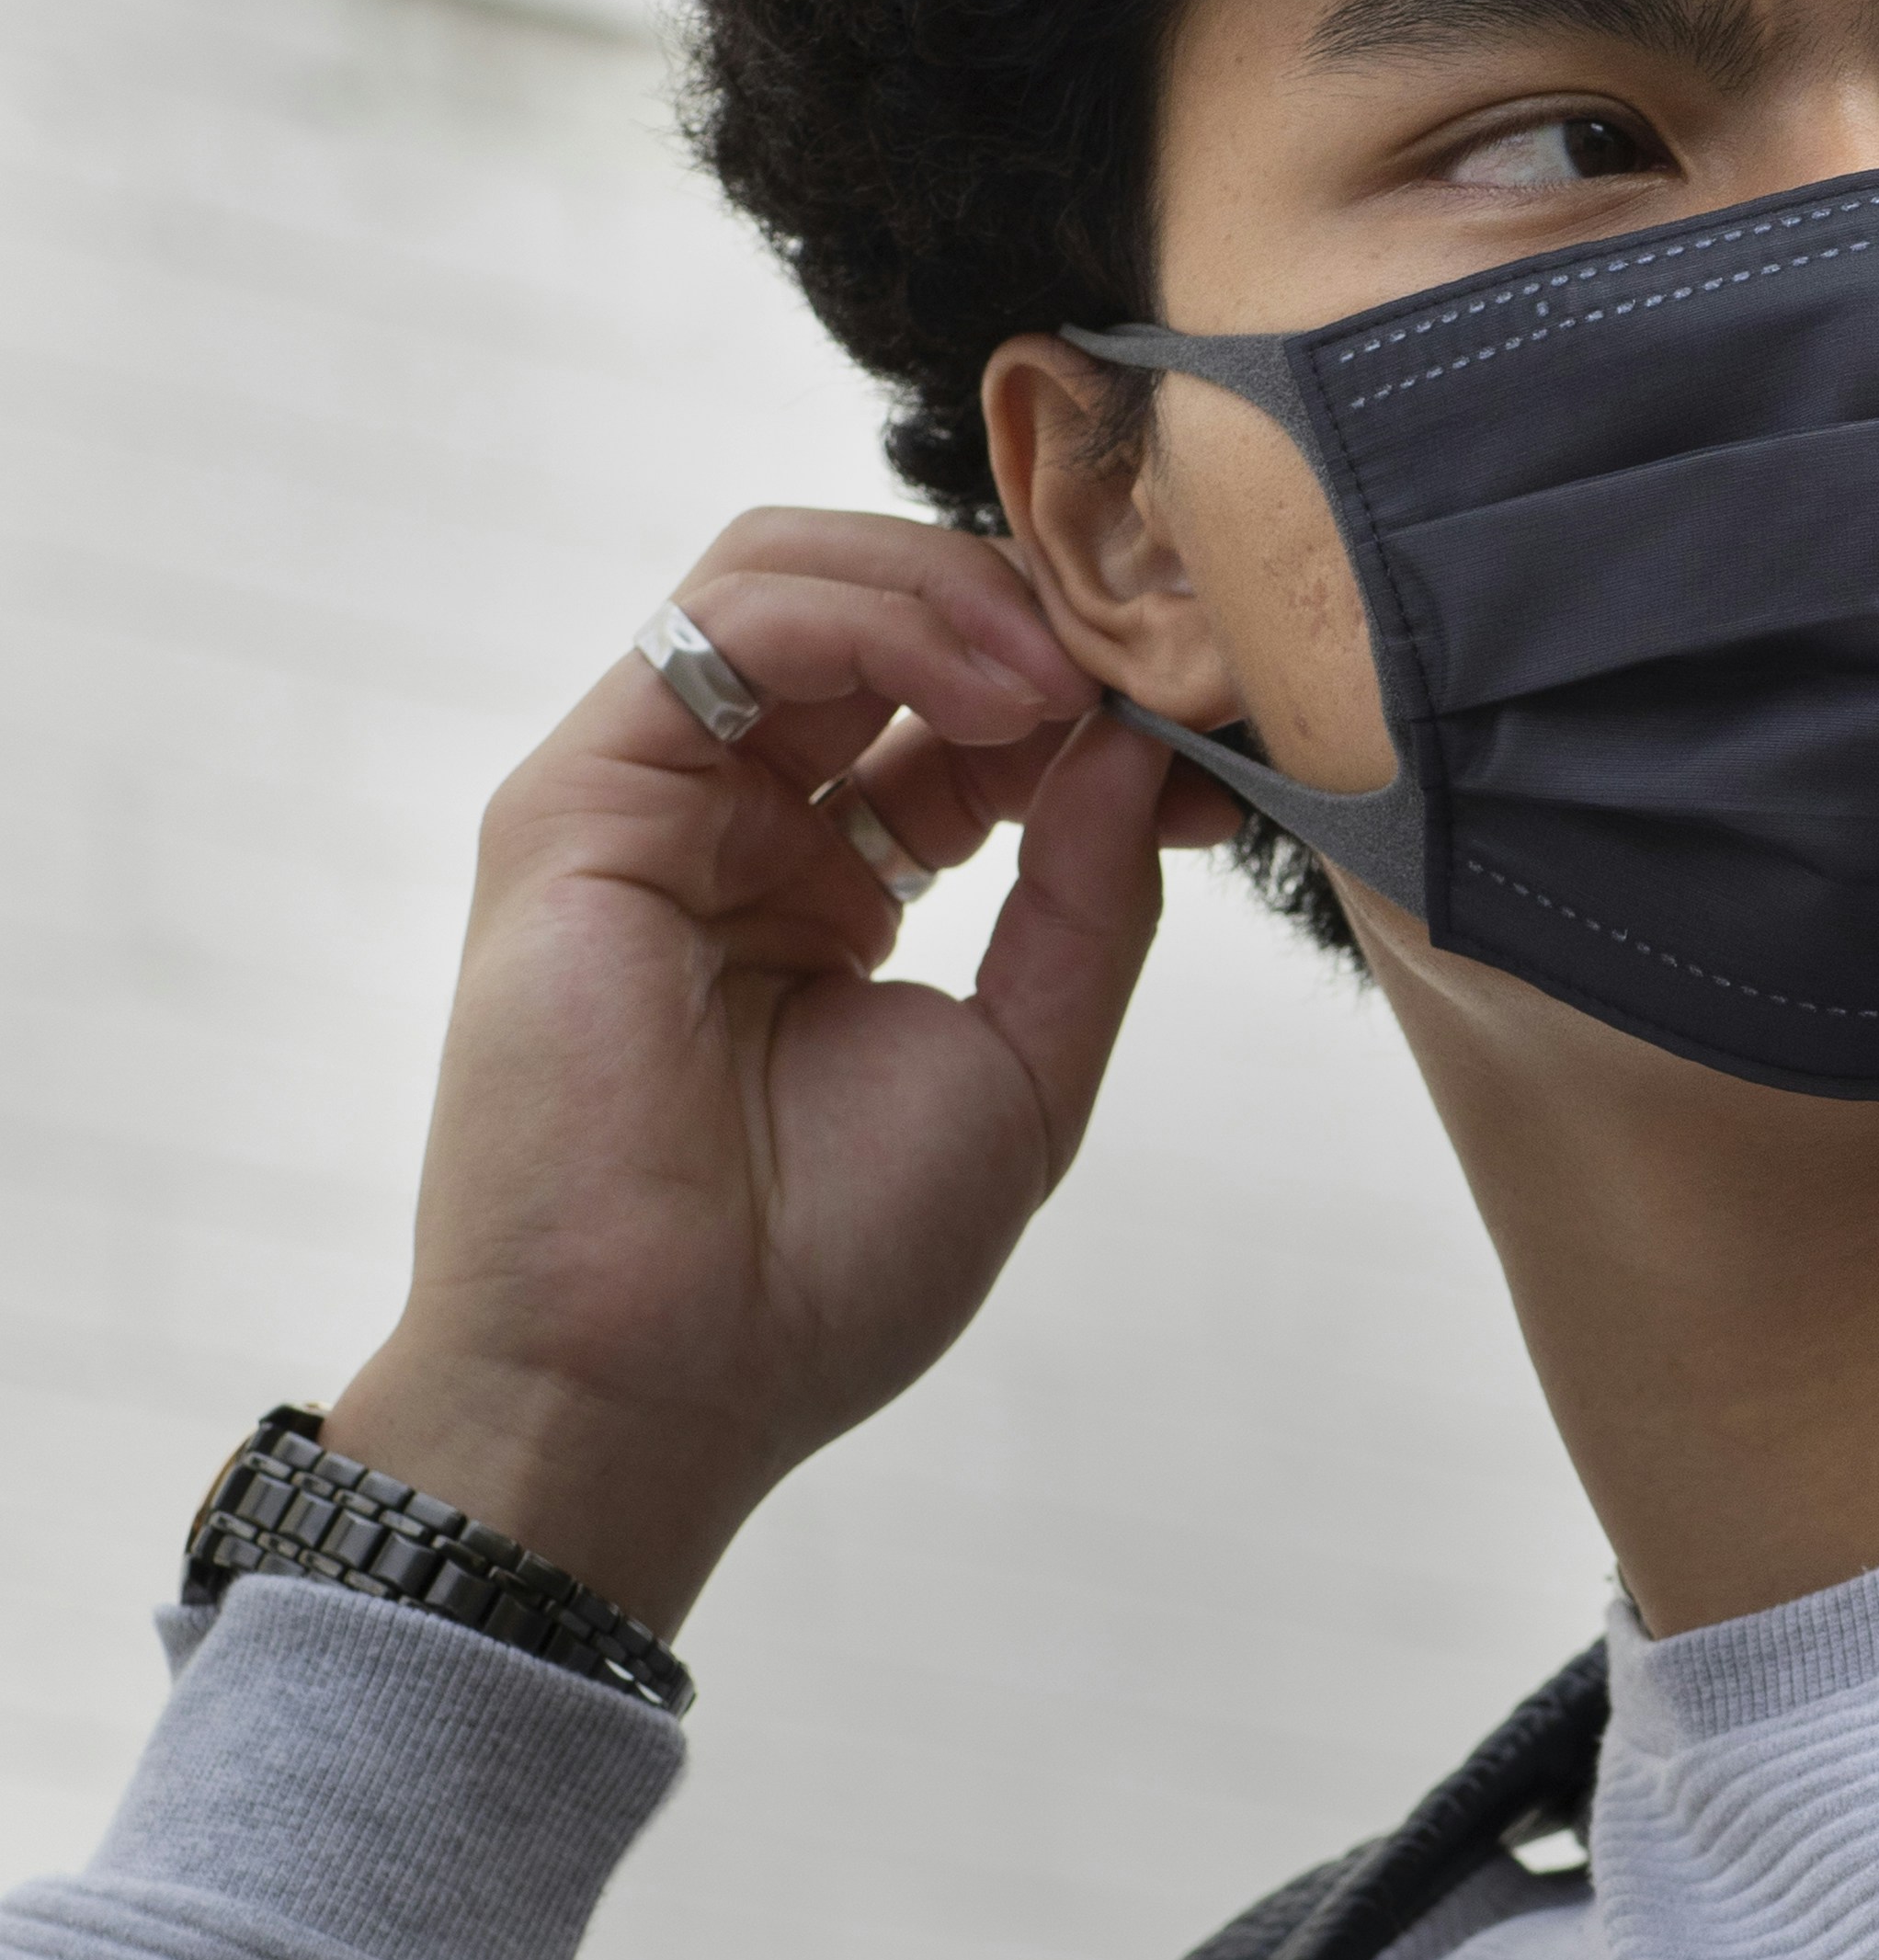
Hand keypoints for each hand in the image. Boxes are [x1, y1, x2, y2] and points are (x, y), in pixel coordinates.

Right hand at [320, 514, 1231, 1641]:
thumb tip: (1143, 744)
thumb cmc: (823, 1272)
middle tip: (1153, 666)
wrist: (662, 1382)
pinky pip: (727, 621)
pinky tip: (995, 692)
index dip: (1094, 702)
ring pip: (792, 577)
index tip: (1217, 743)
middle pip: (877, 618)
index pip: (960, 717)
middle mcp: (738, 826)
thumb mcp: (1023, 1068)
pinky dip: (876, 614)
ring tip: (1073, 679)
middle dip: (1031, 615)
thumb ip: (1086, 900)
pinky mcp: (580, 797)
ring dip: (958, 594)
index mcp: (833, 889)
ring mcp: (651, 801)